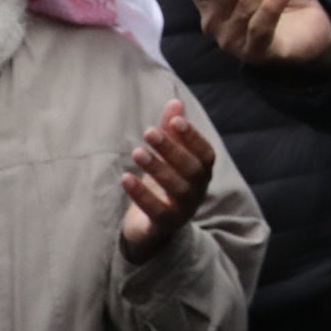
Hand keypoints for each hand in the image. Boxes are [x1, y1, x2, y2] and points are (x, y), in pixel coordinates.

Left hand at [119, 98, 215, 260]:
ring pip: (177, 189)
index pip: (206, 154)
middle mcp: (197, 192)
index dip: (192, 137)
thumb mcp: (167, 157)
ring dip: (157, 168)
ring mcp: (183, 210)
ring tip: (137, 152)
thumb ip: (171, 131)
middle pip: (192, 170)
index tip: (174, 121)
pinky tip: (125, 178)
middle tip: (148, 132)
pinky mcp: (164, 225)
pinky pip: (156, 211)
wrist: (152, 228)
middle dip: (171, 150)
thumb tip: (175, 102)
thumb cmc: (163, 185)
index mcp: (202, 174)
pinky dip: (141, 194)